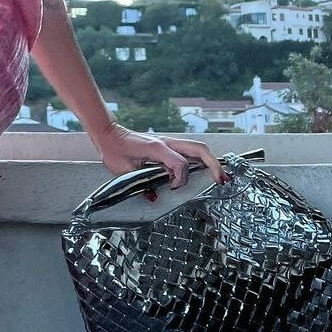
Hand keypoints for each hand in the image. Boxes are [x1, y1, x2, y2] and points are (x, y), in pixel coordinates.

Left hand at [88, 121, 229, 201]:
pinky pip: (188, 152)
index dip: (180, 179)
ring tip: (220, 176)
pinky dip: (199, 160)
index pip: (180, 164)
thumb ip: (140, 183)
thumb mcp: (123, 170)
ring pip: (197, 149)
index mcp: (158, 147)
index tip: (171, 188)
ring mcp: (168, 143)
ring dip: (210, 161)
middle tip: (223, 180)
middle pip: (199, 150)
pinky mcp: (167, 146)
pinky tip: (204, 170)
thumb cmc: (113, 149)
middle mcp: (167, 143)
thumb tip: (153, 197)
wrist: (108, 134)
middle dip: (214, 165)